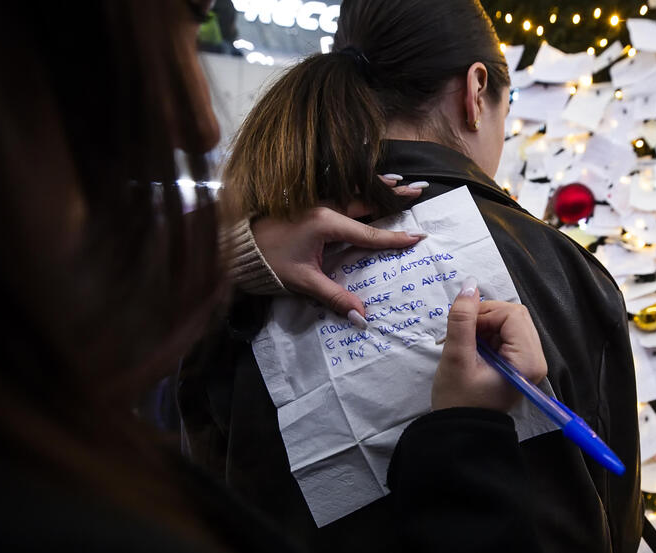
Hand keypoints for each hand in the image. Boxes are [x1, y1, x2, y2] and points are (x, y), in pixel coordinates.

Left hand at [251, 175, 425, 325]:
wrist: (236, 246)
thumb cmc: (267, 262)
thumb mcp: (303, 282)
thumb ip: (334, 297)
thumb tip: (362, 317)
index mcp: (326, 223)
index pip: (368, 234)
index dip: (394, 238)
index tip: (417, 237)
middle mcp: (324, 206)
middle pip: (366, 200)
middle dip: (393, 196)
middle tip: (418, 189)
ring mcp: (315, 201)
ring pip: (353, 192)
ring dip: (377, 188)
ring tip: (400, 180)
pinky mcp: (307, 202)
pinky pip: (340, 192)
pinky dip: (358, 189)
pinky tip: (364, 187)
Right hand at [432, 278, 546, 411]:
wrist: (461, 432)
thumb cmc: (458, 401)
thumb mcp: (455, 358)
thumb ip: (462, 320)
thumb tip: (469, 285)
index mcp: (527, 361)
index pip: (512, 314)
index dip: (484, 313)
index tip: (462, 329)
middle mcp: (535, 359)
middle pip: (514, 315)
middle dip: (485, 318)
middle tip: (463, 335)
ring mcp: (528, 361)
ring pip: (509, 322)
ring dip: (484, 326)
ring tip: (467, 345)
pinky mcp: (519, 363)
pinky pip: (506, 334)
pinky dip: (487, 334)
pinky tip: (474, 350)